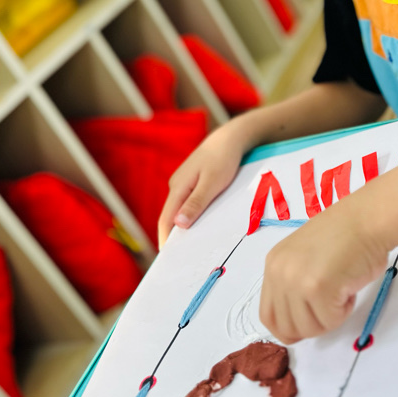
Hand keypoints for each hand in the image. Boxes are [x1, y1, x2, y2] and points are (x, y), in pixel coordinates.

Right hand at [157, 119, 249, 247]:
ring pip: (180, 209)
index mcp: (178, 187)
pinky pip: (188, 201)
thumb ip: (196, 203)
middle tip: (180, 259)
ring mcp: (184, 182)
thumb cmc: (224, 158)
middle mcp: (177, 185)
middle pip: (171, 216)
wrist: (231, 137)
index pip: (166, 219)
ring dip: (183, 226)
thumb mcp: (212, 183)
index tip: (167, 259)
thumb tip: (177, 224)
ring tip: (190, 246)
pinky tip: (199, 223)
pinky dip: (191, 214)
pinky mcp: (193, 180)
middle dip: (173, 236)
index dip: (165, 239)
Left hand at [260, 196, 387, 342]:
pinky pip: (330, 321)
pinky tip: (349, 288)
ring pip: (309, 329)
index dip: (289, 328)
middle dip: (313, 325)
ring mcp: (296, 281)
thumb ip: (294, 284)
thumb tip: (296, 320)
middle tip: (331, 305)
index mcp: (273, 265)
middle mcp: (279, 273)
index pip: (268, 316)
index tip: (309, 324)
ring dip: (330, 317)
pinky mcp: (317, 289)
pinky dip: (344, 311)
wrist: (367, 219)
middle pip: (287, 328)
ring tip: (341, 291)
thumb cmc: (345, 236)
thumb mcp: (305, 258)